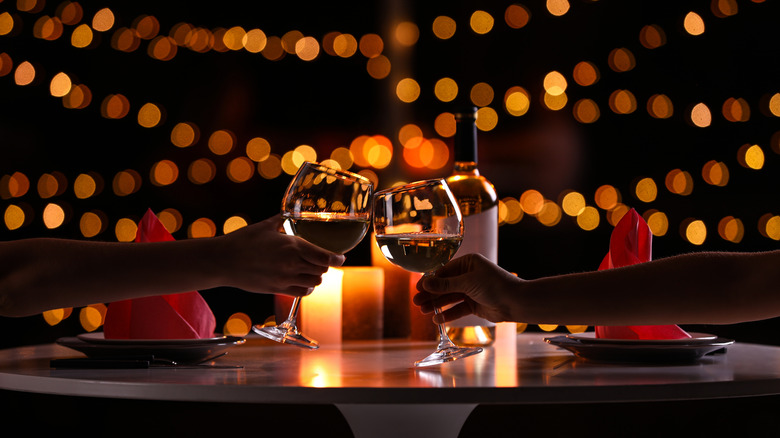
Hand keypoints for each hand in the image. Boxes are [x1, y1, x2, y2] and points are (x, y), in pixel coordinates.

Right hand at [218, 215, 345, 296]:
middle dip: (325, 265)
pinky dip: (307, 288)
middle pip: (322, 270)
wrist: (223, 261)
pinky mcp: (277, 289)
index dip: (337, 259)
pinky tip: (303, 281)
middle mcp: (292, 264)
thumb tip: (290, 212)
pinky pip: (302, 293)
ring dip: (316, 276)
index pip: (325, 257)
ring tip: (312, 270)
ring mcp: (285, 278)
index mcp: (292, 246)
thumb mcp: (266, 226)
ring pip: (314, 282)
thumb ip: (282, 219)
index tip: (341, 258)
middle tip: (323, 260)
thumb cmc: (243, 240)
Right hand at [413, 253, 521, 323]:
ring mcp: (471, 290)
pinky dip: (448, 313)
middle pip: (444, 285)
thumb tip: (424, 283)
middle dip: (430, 294)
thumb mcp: (467, 283)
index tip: (417, 288)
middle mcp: (468, 275)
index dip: (429, 281)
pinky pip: (457, 308)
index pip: (443, 271)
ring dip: (436, 304)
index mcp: (468, 263)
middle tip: (416, 302)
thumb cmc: (495, 286)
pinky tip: (436, 319)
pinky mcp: (474, 304)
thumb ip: (445, 285)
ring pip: (449, 298)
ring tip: (422, 311)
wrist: (516, 302)